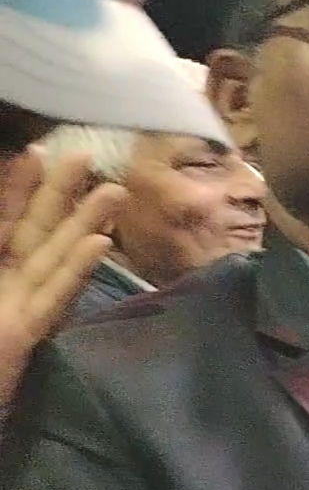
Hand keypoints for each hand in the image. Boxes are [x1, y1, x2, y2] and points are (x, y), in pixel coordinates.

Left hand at [0, 146, 125, 407]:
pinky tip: (99, 246)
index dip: (16, 188)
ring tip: (116, 192)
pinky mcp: (24, 336)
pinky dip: (75, 272)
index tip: (36, 153)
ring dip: (84, 225)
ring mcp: (17, 309)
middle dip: (59, 195)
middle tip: (85, 155)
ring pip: (54, 259)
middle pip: (35, 231)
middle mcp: (4, 281)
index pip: (3, 222)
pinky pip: (52, 299)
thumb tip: (2, 222)